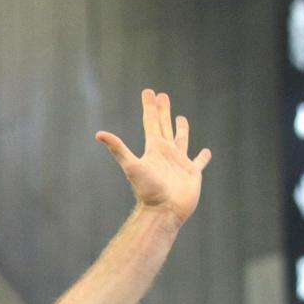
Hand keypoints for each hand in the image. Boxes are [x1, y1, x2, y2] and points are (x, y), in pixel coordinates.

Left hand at [96, 89, 212, 224]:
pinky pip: (199, 162)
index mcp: (154, 149)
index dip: (150, 106)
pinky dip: (202, 157)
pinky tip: (205, 151)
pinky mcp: (192, 173)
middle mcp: (166, 153)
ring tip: (180, 117)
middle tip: (162, 95)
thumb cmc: (148, 190)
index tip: (149, 91)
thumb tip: (98, 133)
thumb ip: (118, 148)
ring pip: (181, 140)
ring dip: (181, 128)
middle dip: (162, 110)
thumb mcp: (132, 166)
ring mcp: (179, 162)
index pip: (150, 122)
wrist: (163, 211)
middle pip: (164, 126)